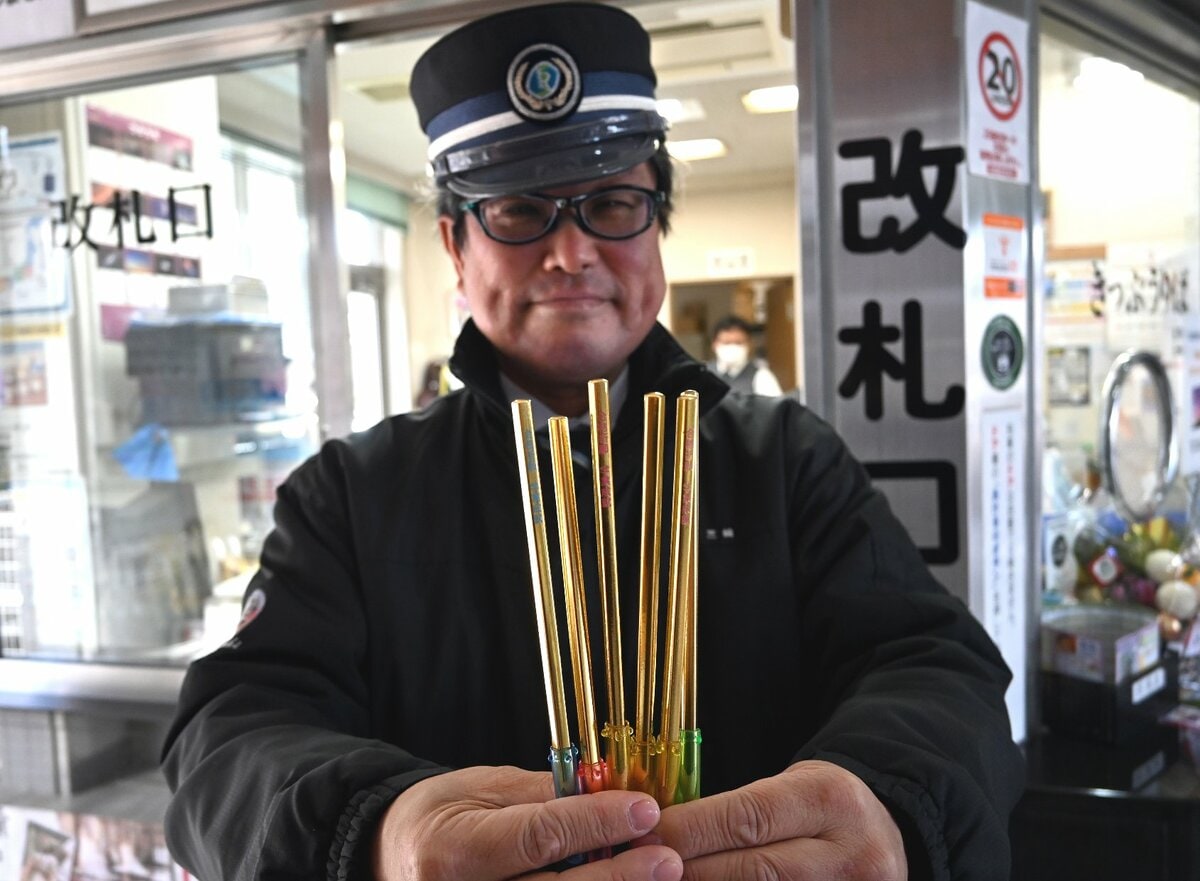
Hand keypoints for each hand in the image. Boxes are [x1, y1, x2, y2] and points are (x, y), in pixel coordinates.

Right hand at [372, 765, 683, 880]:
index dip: (595, 822)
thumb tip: (608, 790)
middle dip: (617, 877)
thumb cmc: (440, 818)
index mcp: (451, 850)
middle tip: (668, 857)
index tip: (644, 809)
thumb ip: (543, 796)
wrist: (389, 861)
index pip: (537, 836)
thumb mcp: (482, 790)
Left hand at [632, 760, 906, 880]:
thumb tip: (660, 833)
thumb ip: (737, 811)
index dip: (690, 831)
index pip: (748, 818)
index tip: (643, 837)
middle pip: (756, 872)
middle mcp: (850, 854)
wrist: (886, 837)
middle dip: (692, 872)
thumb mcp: (790, 789)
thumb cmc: (821, 809)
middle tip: (643, 869)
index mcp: (828, 800)